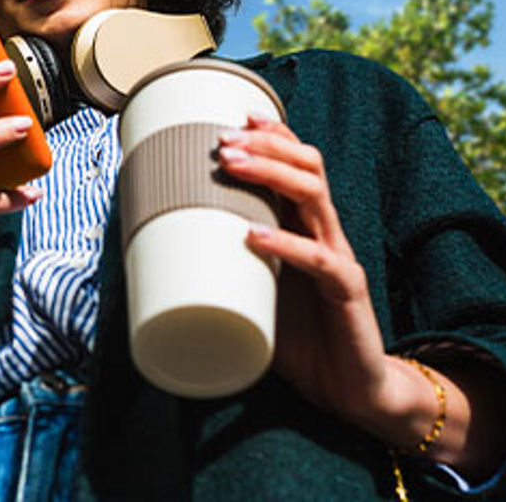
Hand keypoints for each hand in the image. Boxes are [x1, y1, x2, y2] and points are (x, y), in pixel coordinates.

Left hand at [217, 114, 505, 474]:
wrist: (350, 388)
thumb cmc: (299, 336)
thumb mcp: (252, 291)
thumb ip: (221, 267)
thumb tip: (154, 253)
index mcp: (306, 226)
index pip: (298, 164)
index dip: (273, 135)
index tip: (236, 117)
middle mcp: (326, 232)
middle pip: (308, 167)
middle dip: (266, 146)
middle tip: (223, 140)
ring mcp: (339, 258)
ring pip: (315, 197)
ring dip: (272, 175)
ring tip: (232, 166)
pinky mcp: (348, 292)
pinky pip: (320, 260)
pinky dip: (286, 245)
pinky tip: (254, 236)